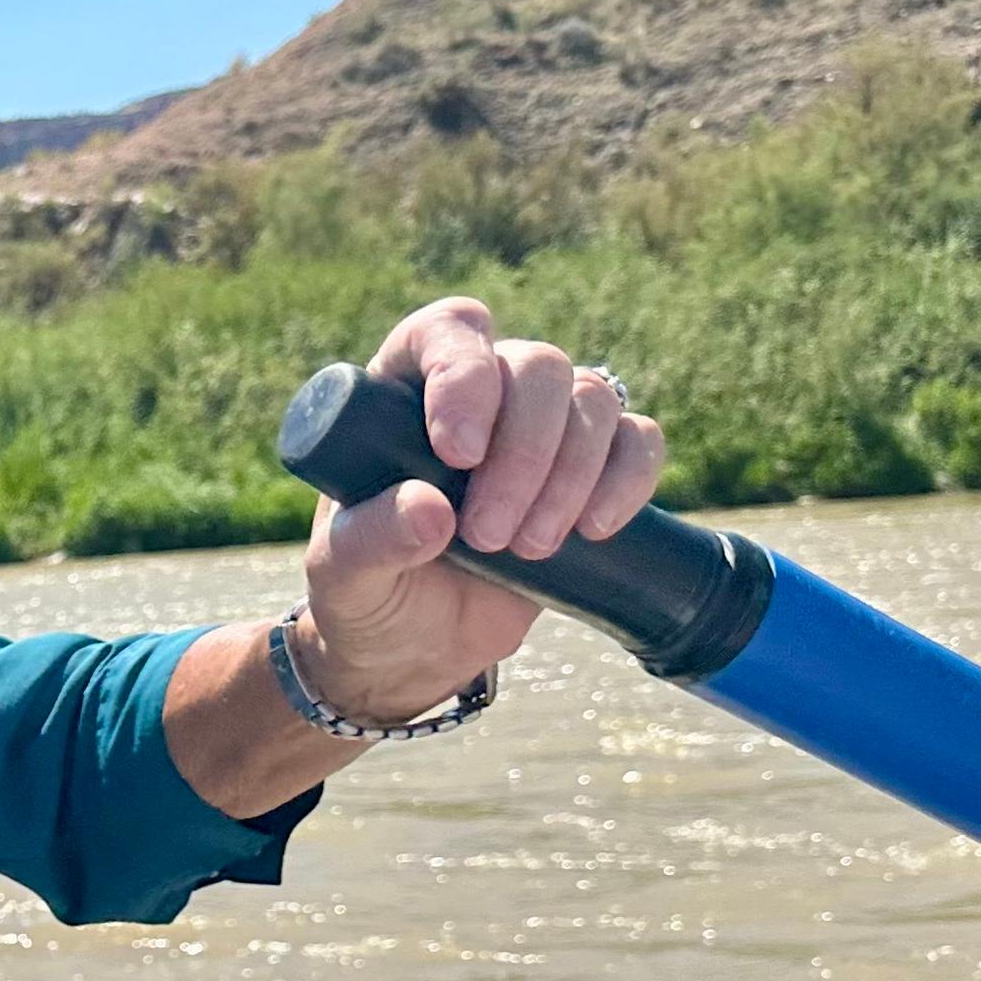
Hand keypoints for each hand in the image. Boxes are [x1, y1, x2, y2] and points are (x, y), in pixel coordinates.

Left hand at [296, 295, 664, 723]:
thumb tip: (431, 510)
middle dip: (525, 452)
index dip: (465, 377)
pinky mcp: (594, 469)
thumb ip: (369, 540)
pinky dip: (629, 478)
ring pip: (592, 398)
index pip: (449, 332)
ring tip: (529, 549)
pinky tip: (594, 529)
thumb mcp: (343, 575)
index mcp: (403, 390)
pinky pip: (638, 439)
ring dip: (570, 474)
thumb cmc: (366, 595)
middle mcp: (482, 391)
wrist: (416, 648)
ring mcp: (543, 425)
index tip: (458, 454)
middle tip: (487, 535)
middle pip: (537, 366)